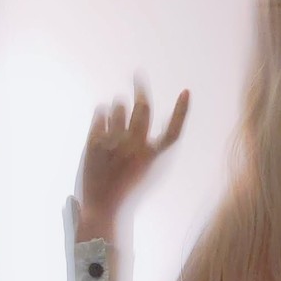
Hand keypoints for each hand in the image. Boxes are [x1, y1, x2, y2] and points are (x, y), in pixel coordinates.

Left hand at [79, 74, 188, 216]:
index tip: (186, 92)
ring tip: (113, 120)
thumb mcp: (143, 170)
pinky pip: (100, 113)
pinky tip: (101, 123)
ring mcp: (114, 143)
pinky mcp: (95, 140)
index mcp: (151, 158)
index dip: (182, 111)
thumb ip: (146, 144)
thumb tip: (140, 108)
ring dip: (117, 107)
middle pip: (143, 108)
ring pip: (119, 106)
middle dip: (140, 89)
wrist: (100, 205)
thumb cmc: (124, 188)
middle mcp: (135, 148)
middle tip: (138, 75)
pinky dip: (101, 114)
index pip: (173, 132)